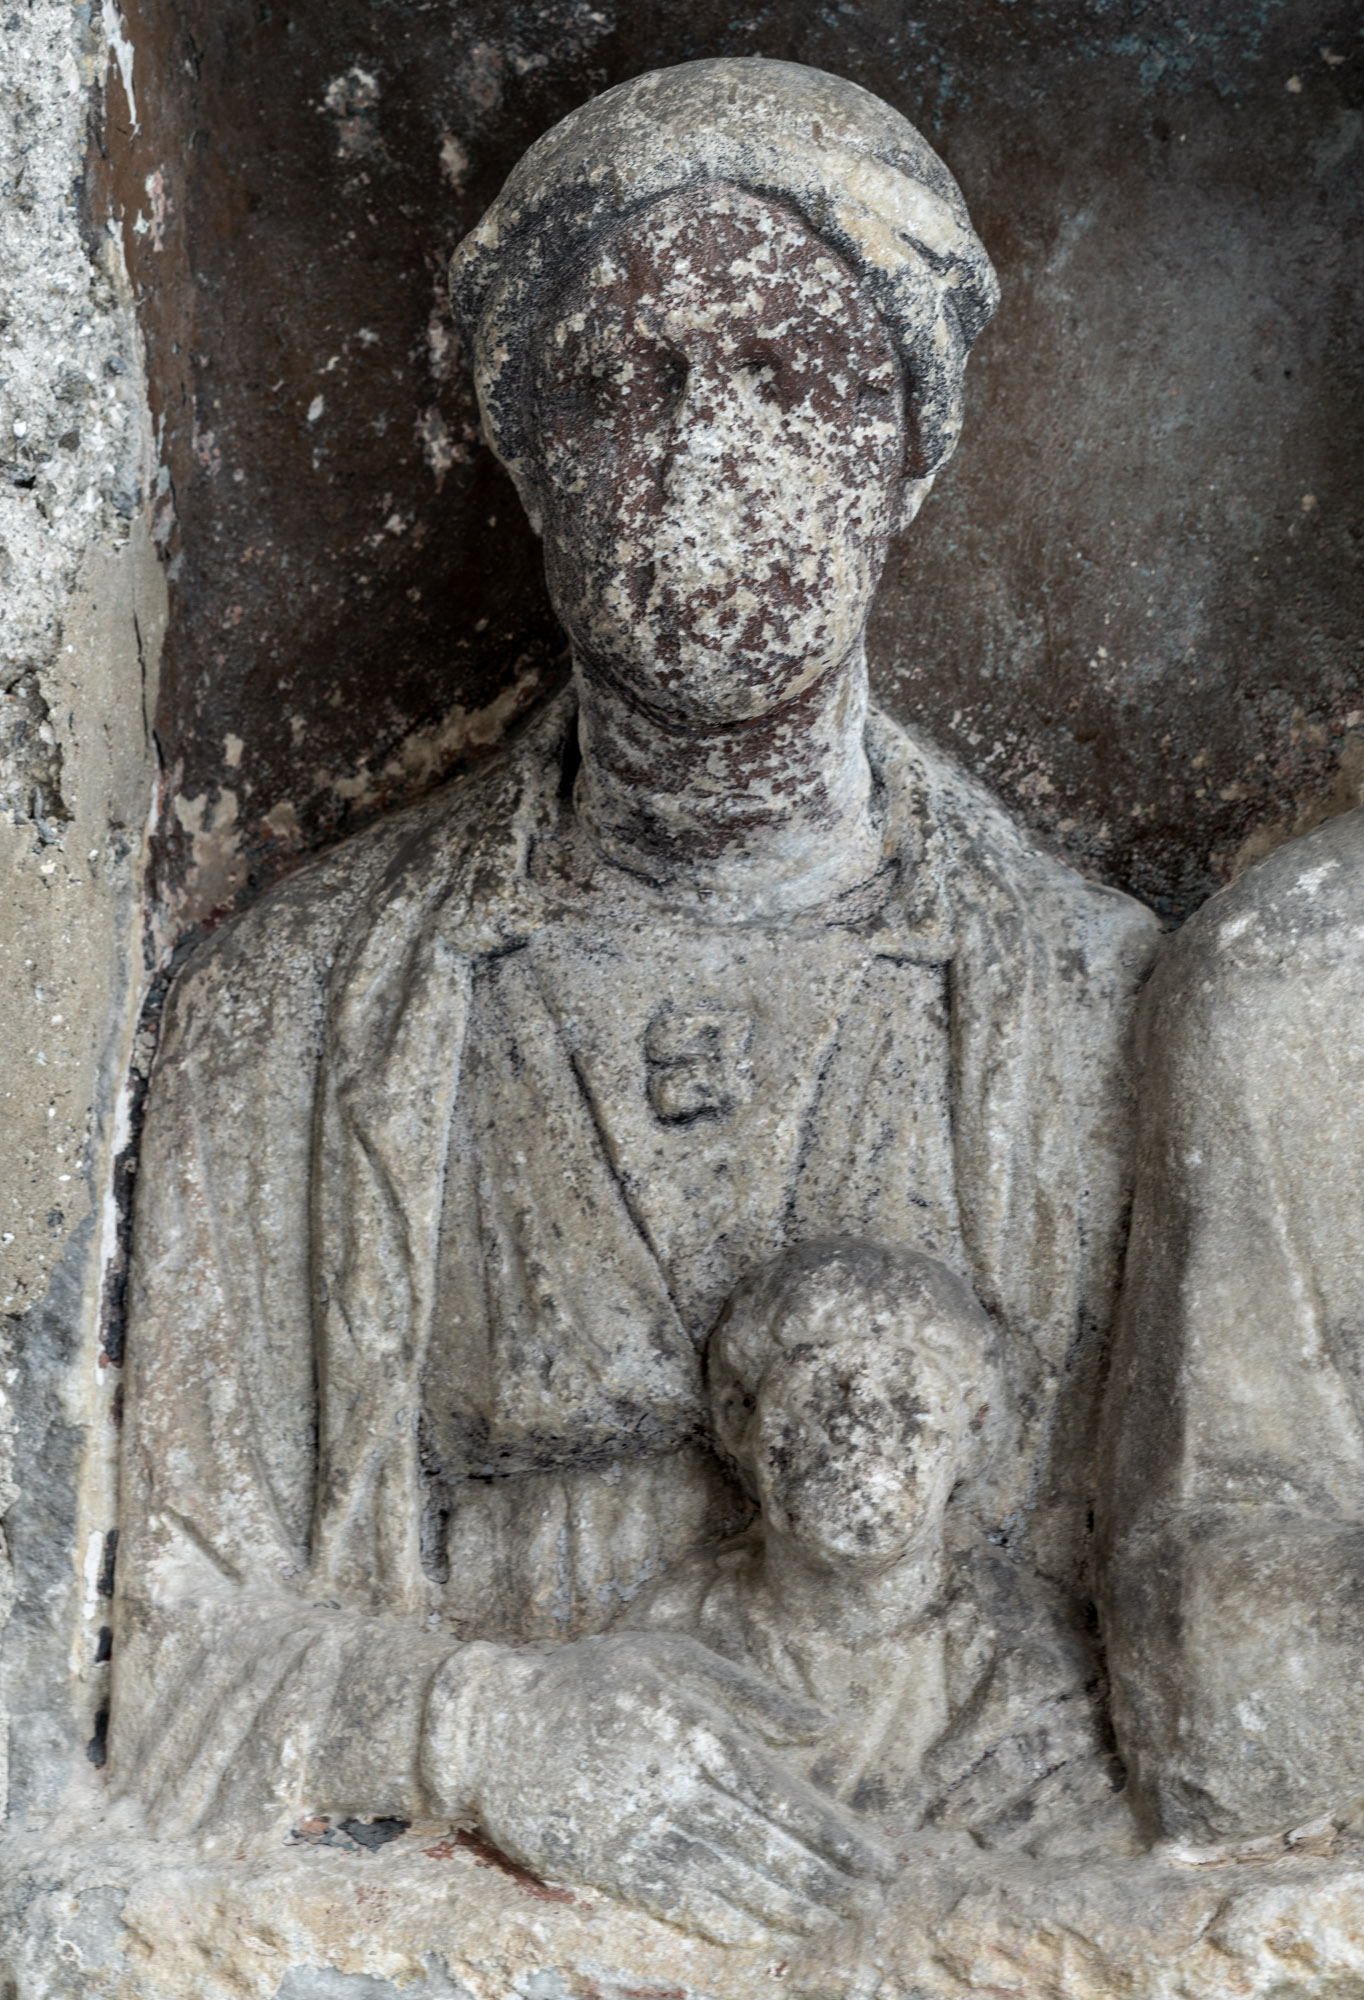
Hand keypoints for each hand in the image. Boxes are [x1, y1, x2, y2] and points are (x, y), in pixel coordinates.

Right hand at [456, 1631, 896, 1943]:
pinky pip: (684, 1906)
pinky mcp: (611, 1867)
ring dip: (790, 1909)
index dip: (840, 1841)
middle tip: (868, 1903)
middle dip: (828, 1883)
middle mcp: (679, 1787)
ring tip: (828, 1919)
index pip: (789, 1801)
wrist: (488, 1723)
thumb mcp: (672, 1657)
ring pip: (736, 1885)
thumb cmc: (589, 1679)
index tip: (881, 1865)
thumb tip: (825, 1724)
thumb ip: (753, 1694)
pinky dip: (729, 1923)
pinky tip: (761, 1932)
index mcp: (701, 1730)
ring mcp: (644, 1832)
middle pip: (772, 1852)